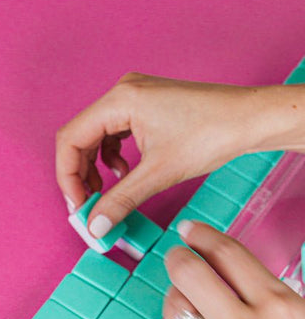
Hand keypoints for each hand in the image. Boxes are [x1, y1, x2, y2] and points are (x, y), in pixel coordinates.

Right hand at [55, 73, 304, 239]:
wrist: (251, 119)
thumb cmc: (213, 132)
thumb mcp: (159, 173)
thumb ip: (120, 200)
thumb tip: (95, 225)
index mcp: (120, 100)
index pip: (71, 140)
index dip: (67, 177)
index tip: (78, 207)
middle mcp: (123, 92)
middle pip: (80, 138)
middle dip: (80, 175)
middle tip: (88, 208)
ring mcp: (134, 97)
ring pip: (96, 137)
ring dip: (95, 169)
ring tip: (106, 195)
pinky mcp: (146, 106)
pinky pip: (115, 133)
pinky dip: (113, 158)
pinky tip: (126, 175)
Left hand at [163, 220, 304, 318]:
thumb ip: (281, 301)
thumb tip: (249, 280)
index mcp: (281, 307)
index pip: (228, 254)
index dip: (204, 236)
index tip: (192, 230)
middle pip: (190, 275)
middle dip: (178, 258)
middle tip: (177, 255)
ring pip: (178, 311)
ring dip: (177, 296)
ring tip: (183, 294)